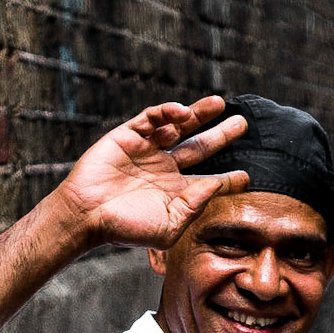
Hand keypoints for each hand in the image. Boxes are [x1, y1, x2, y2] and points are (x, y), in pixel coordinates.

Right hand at [45, 97, 248, 253]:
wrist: (87, 216)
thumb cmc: (127, 228)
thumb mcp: (169, 227)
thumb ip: (195, 206)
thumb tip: (216, 184)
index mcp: (175, 193)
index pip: (208, 181)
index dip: (228, 178)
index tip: (247, 176)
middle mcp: (164, 169)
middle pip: (200, 147)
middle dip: (221, 135)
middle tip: (243, 124)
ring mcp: (147, 150)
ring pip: (179, 127)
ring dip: (199, 114)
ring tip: (220, 104)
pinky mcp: (128, 136)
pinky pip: (152, 118)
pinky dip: (168, 112)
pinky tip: (184, 112)